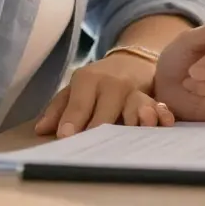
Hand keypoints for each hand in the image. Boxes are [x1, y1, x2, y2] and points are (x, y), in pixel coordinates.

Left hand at [36, 52, 172, 136]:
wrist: (131, 60)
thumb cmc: (97, 82)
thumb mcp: (74, 88)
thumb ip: (58, 108)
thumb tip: (40, 130)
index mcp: (88, 79)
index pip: (79, 104)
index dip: (73, 120)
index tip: (66, 136)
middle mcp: (112, 84)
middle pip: (105, 111)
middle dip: (101, 127)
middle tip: (96, 145)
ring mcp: (134, 91)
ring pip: (135, 106)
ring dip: (139, 116)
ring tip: (142, 123)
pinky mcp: (152, 97)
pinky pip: (158, 106)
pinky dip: (162, 113)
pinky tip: (164, 122)